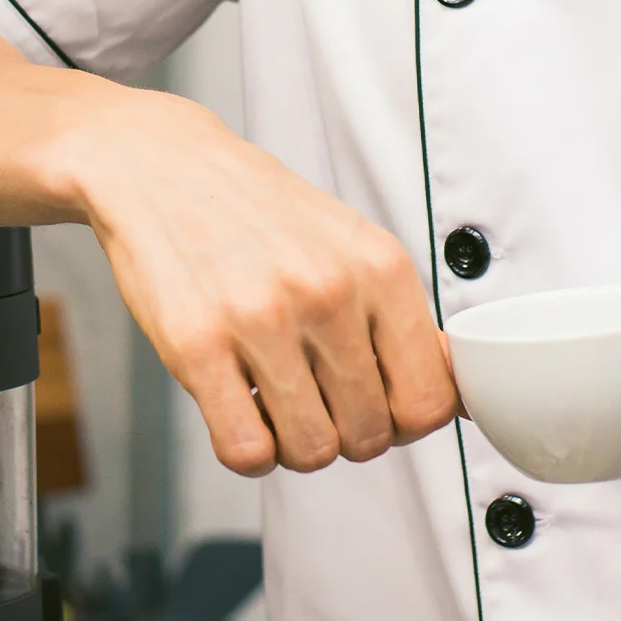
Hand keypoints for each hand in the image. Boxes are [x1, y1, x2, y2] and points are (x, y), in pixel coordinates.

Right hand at [44, 82, 457, 476]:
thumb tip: (454, 394)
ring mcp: (262, 320)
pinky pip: (246, 451)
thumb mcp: (353, 244)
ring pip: (312, 450)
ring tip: (281, 406)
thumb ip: (400, 318)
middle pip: (372, 433)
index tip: (387, 411)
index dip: (410, 422)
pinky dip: (250, 451)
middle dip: (349, 435)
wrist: (167, 169)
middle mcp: (328, 292)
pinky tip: (243, 413)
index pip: (430, 397)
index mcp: (380, 267)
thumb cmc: (261, 213)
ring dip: (298, 446)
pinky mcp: (197, 346)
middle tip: (323, 405)